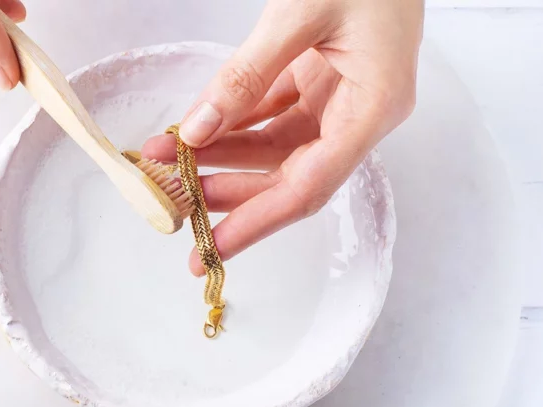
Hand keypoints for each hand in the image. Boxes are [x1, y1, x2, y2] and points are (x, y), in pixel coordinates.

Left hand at [143, 0, 423, 275]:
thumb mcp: (299, 14)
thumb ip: (246, 75)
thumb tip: (198, 129)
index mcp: (373, 108)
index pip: (308, 186)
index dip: (257, 222)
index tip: (211, 248)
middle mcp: (360, 114)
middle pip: (288, 175)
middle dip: (228, 192)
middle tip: (174, 201)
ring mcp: (340, 98)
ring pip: (274, 148)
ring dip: (222, 156)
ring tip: (169, 159)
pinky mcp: (320, 81)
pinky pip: (270, 115)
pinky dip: (233, 124)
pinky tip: (196, 130)